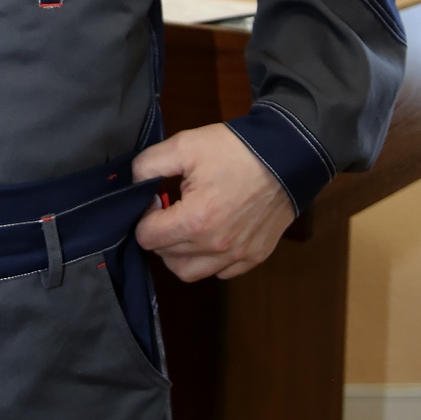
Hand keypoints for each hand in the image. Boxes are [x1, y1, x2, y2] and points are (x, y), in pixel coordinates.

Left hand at [131, 123, 294, 281]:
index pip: (146, 238)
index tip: (157, 198)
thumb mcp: (183, 145)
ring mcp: (237, 256)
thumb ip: (148, 165)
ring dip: (179, 253)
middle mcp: (215, 247)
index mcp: (195, 221)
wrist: (286, 156)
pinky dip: (208, 260)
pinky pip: (219, 273)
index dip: (144, 216)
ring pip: (189, 272)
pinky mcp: (255, 257)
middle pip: (165, 256)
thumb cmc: (233, 150)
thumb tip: (135, 185)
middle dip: (160, 232)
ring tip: (185, 226)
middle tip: (169, 208)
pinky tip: (210, 234)